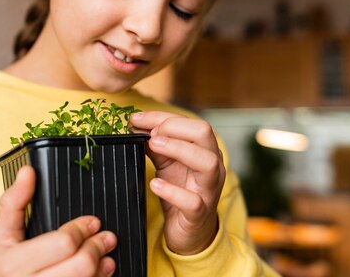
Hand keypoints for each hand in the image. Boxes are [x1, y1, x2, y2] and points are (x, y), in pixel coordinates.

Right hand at [0, 166, 116, 276]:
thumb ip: (13, 203)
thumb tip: (28, 171)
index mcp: (13, 262)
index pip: (63, 243)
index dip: (82, 230)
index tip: (93, 222)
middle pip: (80, 265)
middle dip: (96, 248)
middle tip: (106, 238)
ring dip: (101, 269)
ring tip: (106, 258)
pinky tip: (98, 275)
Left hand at [130, 111, 224, 254]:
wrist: (190, 232)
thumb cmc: (181, 191)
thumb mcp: (167, 164)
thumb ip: (156, 145)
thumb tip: (136, 125)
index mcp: (205, 150)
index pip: (190, 122)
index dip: (162, 117)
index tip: (136, 119)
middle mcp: (213, 165)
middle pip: (205, 133)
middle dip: (174, 127)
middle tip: (150, 134)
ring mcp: (208, 189)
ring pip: (207, 162)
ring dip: (178, 149)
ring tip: (152, 146)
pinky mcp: (199, 213)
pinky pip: (192, 201)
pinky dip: (172, 191)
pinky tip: (154, 184)